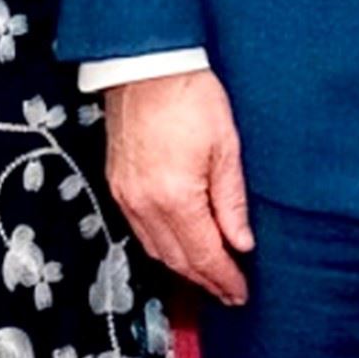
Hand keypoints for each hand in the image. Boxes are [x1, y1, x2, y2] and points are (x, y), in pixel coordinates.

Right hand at [104, 70, 254, 304]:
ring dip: (182, 266)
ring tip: (208, 275)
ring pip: (155, 248)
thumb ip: (231, 200)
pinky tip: (179, 245)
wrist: (146, 65)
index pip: (203, 254)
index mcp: (174, 197)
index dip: (224, 278)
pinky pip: (139, 230)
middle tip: (229, 292)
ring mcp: (125, 195)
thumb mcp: (226, 146)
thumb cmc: (191, 96)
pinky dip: (161, 245)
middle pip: (177, 259)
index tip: (241, 293)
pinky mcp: (116, 184)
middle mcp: (144, 204)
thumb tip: (242, 243)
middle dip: (205, 280)